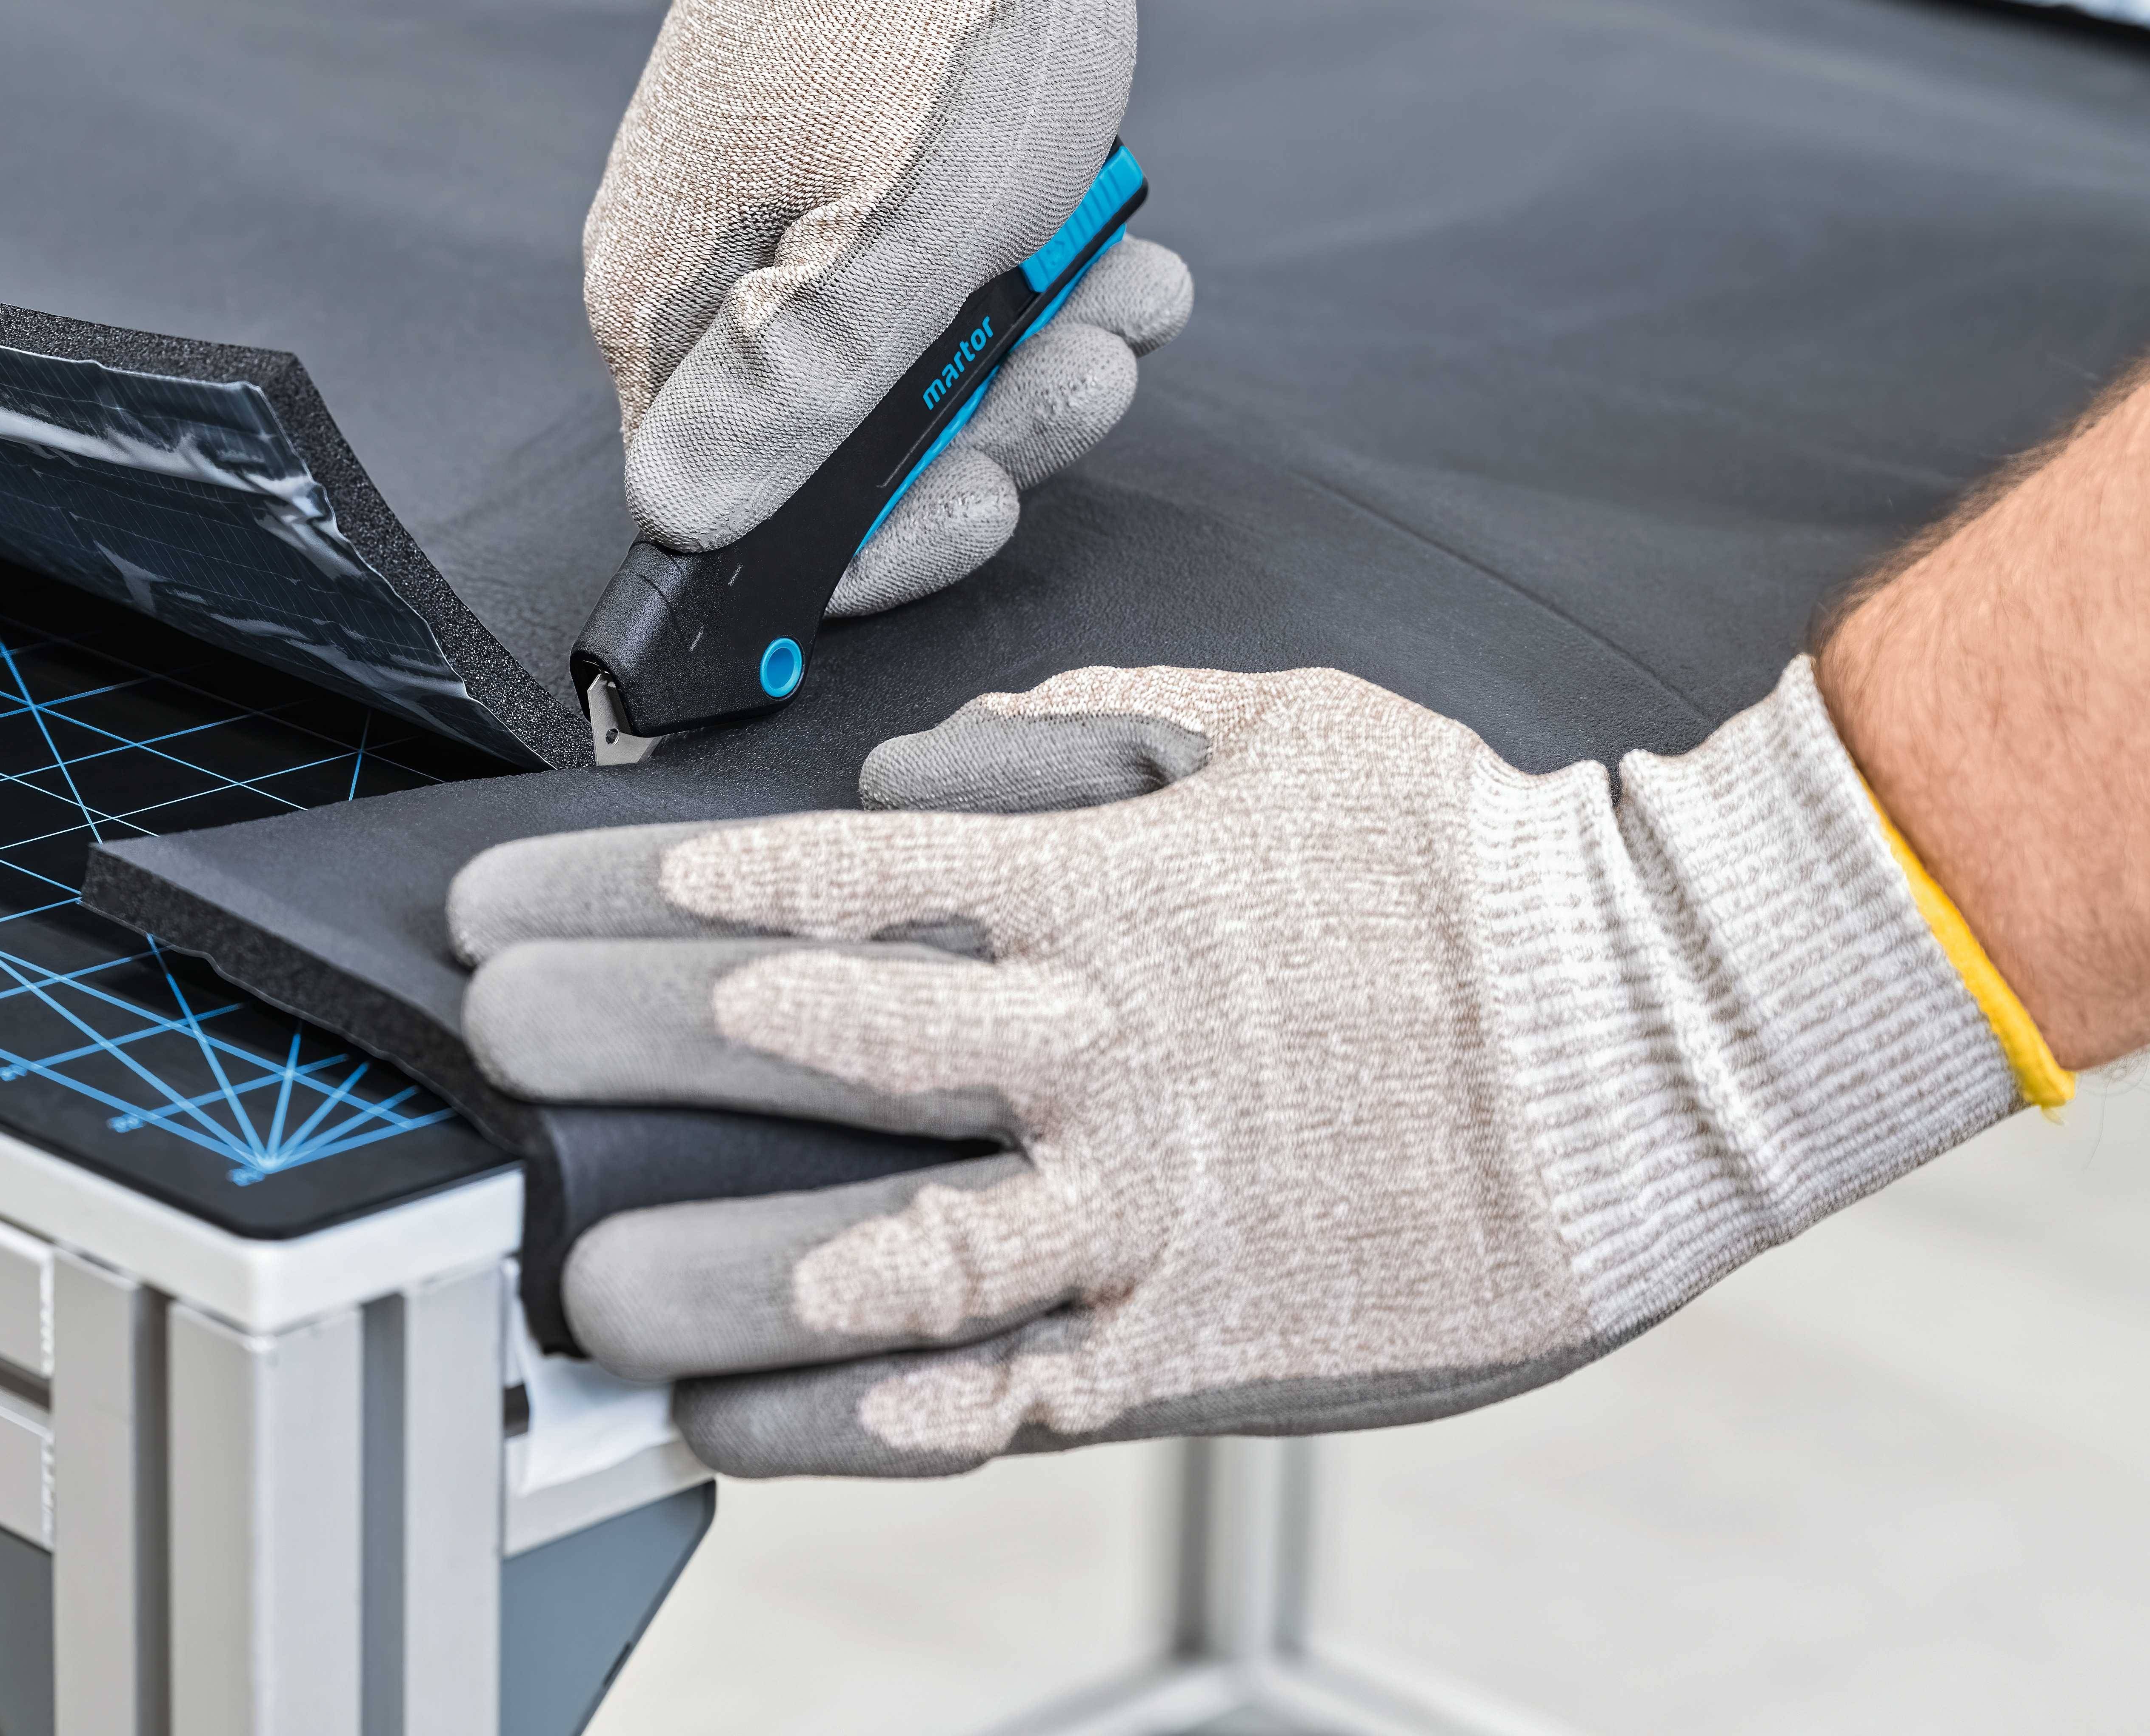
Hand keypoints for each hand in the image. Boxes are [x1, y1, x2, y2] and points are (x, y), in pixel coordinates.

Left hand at [447, 659, 2030, 1477]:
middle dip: (616, 1042)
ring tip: (570, 1281)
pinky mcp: (1192, 1345)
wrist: (1667, 1037)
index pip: (812, 885)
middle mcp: (1098, 1052)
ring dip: (705, 1266)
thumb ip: (1062, 741)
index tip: (512, 906)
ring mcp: (1141, 1212)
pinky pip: (983, 1400)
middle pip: (805, 1046)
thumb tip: (891, 786)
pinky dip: (843, 1418)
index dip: (636, 894)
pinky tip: (727, 1421)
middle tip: (481, 1050)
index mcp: (1103, 894)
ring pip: (874, 1254)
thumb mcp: (1271, 728)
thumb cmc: (1474, 869)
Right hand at [582, 0, 1254, 614]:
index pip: (732, 515)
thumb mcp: (897, 240)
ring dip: (1046, 346)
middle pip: (844, 443)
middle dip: (996, 424)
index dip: (878, 540)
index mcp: (673, 297)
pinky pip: (951, 262)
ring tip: (1133, 284)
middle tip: (1099, 362)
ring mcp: (787, 197)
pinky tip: (1111, 231)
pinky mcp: (863, 146)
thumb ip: (795, 397)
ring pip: (918, 354)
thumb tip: (677, 519)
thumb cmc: (947, 3)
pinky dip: (1042, 267)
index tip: (997, 501)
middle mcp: (709, 257)